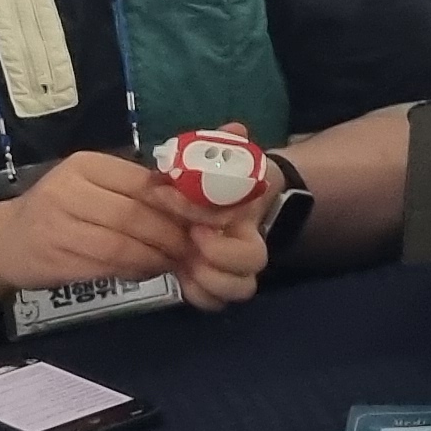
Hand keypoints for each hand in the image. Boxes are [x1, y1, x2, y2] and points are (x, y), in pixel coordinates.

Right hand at [0, 151, 202, 297]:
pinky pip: (105, 267)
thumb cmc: (60, 208)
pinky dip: (134, 271)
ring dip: (156, 257)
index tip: (206, 218)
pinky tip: (148, 271)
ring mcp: (56, 226)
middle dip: (171, 235)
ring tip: (174, 261)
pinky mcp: (52, 259)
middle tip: (194, 247)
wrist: (2, 240)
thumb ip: (136, 187)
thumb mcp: (92, 185)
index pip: (143, 182)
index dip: (179, 203)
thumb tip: (196, 198)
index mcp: (85, 165)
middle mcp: (67, 191)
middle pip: (134, 215)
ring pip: (121, 245)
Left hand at [173, 123, 276, 307]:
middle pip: (250, 270)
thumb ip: (226, 144)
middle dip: (218, 258)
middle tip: (192, 240)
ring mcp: (232, 270)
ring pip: (234, 291)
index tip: (191, 216)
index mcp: (250, 219)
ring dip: (208, 281)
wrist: (223, 197)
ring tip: (184, 263)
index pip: (241, 221)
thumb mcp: (223, 157)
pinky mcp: (212, 282)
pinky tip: (179, 274)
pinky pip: (212, 302)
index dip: (212, 222)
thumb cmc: (220, 177)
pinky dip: (197, 293)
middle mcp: (248, 249)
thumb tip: (235, 128)